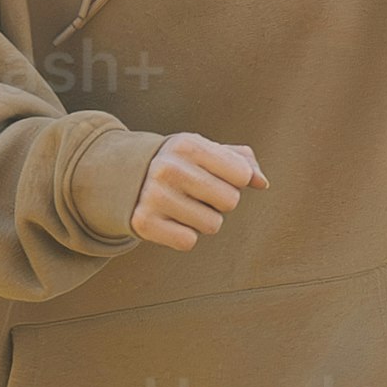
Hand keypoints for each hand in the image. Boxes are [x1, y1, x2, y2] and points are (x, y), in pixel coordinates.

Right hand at [124, 133, 263, 251]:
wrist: (125, 176)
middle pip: (230, 202)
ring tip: (184, 205)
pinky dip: (184, 235)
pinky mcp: (144, 222)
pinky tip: (171, 219)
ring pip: (212, 225)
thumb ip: (243, 162)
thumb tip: (262, 183)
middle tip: (199, 193)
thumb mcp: (208, 151)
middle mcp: (168, 168)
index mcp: (188, 145)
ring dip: (203, 220)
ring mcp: (154, 196)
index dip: (236, 180)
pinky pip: (188, 241)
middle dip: (221, 201)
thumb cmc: (180, 164)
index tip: (218, 175)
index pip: (241, 174)